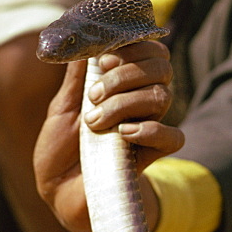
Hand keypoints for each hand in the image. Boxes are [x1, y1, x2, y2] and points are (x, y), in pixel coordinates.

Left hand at [33, 40, 183, 231]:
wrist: (59, 191)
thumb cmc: (60, 148)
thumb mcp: (61, 107)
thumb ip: (75, 77)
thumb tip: (81, 40)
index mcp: (123, 84)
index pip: (149, 51)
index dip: (133, 46)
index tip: (102, 59)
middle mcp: (140, 101)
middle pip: (161, 68)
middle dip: (126, 73)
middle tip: (94, 93)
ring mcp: (147, 127)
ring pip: (161, 97)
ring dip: (125, 102)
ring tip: (94, 121)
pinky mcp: (150, 155)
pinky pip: (172, 137)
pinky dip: (150, 130)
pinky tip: (123, 133)